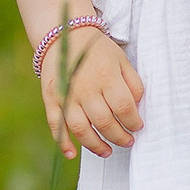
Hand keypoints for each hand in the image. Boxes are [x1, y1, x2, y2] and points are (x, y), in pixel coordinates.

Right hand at [42, 31, 146, 158]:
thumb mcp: (122, 60)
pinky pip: (56, 125)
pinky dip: (63, 142)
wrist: (65, 34)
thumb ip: (133, 84)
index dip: (133, 122)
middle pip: (105, 122)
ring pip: (81, 129)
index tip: (138, 127)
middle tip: (128, 142)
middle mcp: (86, 87)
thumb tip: (136, 109)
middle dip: (119, 137)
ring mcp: (66, 94)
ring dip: (96, 145)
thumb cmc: (98, 51)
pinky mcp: (51, 99)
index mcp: (106, 76)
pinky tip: (72, 154)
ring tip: (108, 152)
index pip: (124, 107)